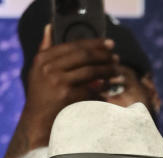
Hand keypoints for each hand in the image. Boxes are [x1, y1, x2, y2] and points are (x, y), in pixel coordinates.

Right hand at [21, 25, 118, 143]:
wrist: (38, 119)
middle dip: (104, 56)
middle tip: (117, 58)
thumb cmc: (42, 93)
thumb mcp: (39, 69)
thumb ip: (46, 49)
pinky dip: (103, 89)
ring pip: (91, 72)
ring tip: (118, 72)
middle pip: (84, 56)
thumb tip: (50, 27)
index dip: (94, 43)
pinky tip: (110, 89)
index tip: (109, 43)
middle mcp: (49, 68)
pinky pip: (92, 90)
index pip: (74, 45)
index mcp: (44, 58)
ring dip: (107, 71)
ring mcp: (58, 82)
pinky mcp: (68, 96)